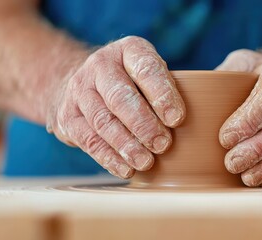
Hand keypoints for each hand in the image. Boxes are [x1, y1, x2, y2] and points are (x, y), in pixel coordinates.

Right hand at [46, 36, 185, 178]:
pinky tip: (126, 168)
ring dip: (126, 145)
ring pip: (102, 120)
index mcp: (128, 50)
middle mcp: (100, 66)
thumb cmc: (130, 81)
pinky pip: (88, 139)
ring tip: (146, 162)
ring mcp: (79, 90)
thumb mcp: (148, 71)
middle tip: (163, 145)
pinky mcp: (67, 116)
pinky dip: (108, 157)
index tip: (177, 119)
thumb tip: (193, 126)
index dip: (162, 94)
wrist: (81, 81)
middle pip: (120, 97)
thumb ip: (166, 88)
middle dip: (143, 124)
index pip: (145, 68)